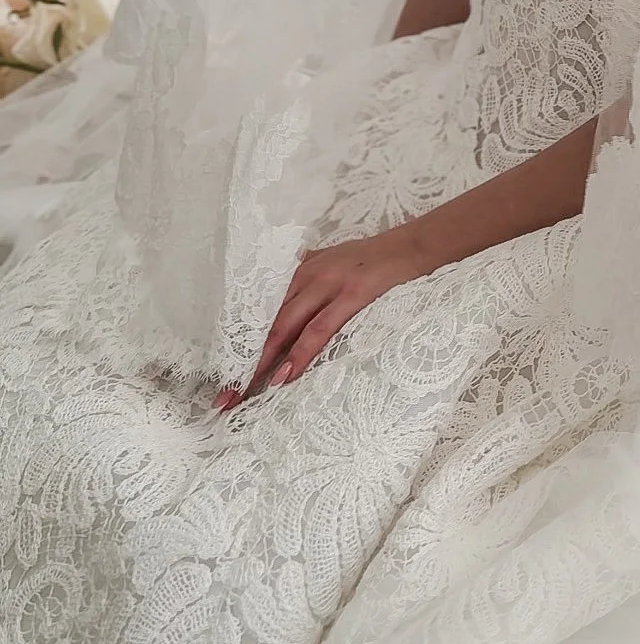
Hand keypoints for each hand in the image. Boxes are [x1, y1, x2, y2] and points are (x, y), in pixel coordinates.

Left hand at [214, 223, 430, 408]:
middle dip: (242, 362)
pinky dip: (300, 353)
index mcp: (298, 272)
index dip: (240, 346)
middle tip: (224, 398)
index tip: (225, 377)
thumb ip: (307, 271)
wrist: (412, 245)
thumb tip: (286, 282)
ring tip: (245, 394)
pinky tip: (286, 376)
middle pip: (265, 325)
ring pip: (284, 328)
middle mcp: (305, 277)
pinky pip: (319, 329)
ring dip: (262, 364)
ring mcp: (327, 285)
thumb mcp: (332, 259)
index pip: (260, 314)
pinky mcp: (351, 295)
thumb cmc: (373, 257)